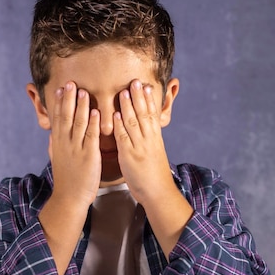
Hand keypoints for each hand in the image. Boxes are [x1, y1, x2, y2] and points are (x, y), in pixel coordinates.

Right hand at [49, 81, 101, 208]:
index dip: (59, 102)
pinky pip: (90, 136)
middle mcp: (65, 143)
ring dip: (81, 106)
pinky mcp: (88, 156)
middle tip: (71, 83)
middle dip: (69, 99)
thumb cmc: (67, 178)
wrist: (69, 197)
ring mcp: (76, 148)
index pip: (58, 117)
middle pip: (66, 116)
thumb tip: (53, 133)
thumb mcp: (57, 158)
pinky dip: (92, 123)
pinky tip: (95, 112)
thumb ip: (56, 144)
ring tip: (84, 91)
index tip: (60, 88)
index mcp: (58, 142)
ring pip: (78, 123)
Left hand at [114, 79, 193, 257]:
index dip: (149, 99)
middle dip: (139, 97)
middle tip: (135, 81)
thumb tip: (146, 130)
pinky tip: (115, 115)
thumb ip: (149, 140)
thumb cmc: (154, 175)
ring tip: (124, 91)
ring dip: (129, 106)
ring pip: (135, 123)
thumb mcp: (154, 153)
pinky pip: (125, 138)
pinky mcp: (130, 156)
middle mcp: (149, 140)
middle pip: (145, 114)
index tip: (146, 86)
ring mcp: (140, 147)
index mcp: (155, 138)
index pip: (153, 115)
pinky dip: (120, 125)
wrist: (159, 193)